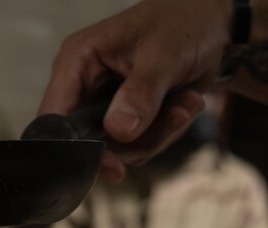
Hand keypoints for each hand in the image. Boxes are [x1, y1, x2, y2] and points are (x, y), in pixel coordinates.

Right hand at [39, 0, 230, 179]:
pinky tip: (184, 105)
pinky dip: (165, 133)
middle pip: (89, 142)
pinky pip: (137, 146)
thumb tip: (119, 132)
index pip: (54, 119)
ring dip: (159, 134)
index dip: (75, 148)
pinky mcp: (125, 119)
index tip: (113, 165)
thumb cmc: (184, 23)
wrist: (213, 24)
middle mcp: (84, 88)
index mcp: (77, 62)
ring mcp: (104, 107)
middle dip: (136, 140)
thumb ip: (140, 93)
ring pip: (118, 149)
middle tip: (176, 116)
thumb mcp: (164, 54)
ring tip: (187, 102)